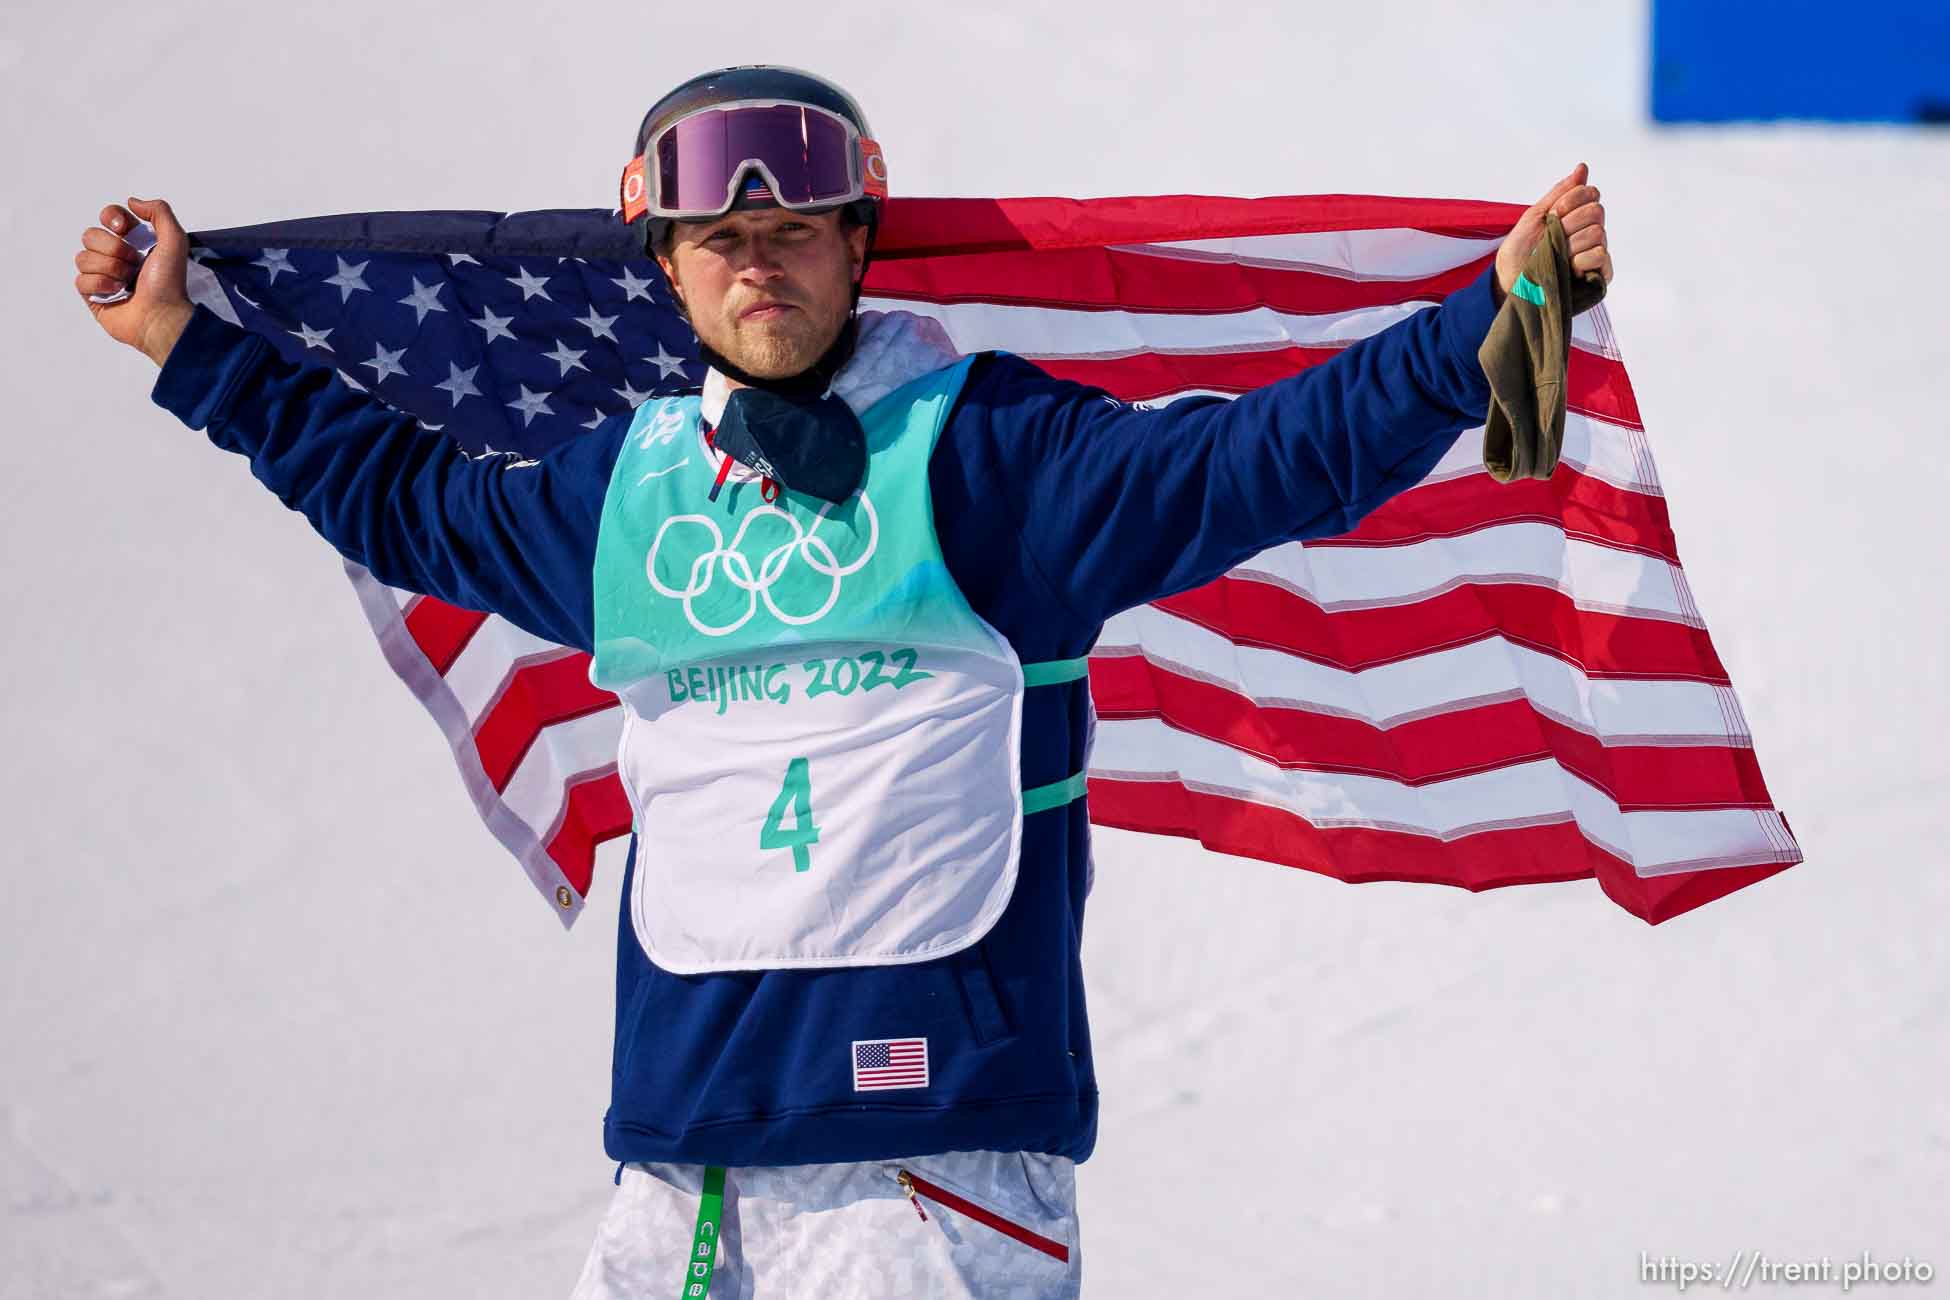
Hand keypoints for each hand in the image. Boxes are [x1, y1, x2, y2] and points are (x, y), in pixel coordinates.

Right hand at [75, 196, 195, 365]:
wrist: (162, 317)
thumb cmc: (169, 284)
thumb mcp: (175, 241)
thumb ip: (160, 212)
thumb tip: (132, 202)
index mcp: (134, 242)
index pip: (108, 216)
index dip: (111, 217)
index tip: (123, 227)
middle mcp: (116, 257)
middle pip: (90, 235)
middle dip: (113, 248)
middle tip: (134, 264)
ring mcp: (103, 276)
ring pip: (83, 257)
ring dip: (109, 268)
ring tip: (128, 282)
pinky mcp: (93, 296)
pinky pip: (80, 279)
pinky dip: (101, 285)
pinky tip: (118, 294)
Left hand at [1494, 163, 1611, 306]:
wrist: (1509, 281)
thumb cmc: (1520, 250)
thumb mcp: (1536, 215)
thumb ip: (1560, 192)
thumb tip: (1583, 168)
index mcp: (1577, 216)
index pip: (1591, 194)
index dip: (1571, 201)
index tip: (1552, 214)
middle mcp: (1591, 233)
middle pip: (1596, 212)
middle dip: (1569, 223)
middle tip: (1552, 238)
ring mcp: (1595, 254)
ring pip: (1597, 233)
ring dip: (1571, 244)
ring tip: (1557, 256)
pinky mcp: (1598, 276)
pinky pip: (1601, 256)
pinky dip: (1582, 260)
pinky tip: (1569, 268)